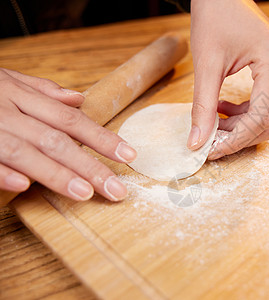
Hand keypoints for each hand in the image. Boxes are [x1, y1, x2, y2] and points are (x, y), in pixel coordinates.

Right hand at [0, 68, 135, 200]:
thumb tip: (79, 99)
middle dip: (90, 166)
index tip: (129, 156)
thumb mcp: (7, 79)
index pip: (72, 120)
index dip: (103, 138)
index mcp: (20, 95)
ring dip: (56, 173)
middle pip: (57, 140)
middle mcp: (7, 110)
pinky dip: (2, 172)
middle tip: (116, 189)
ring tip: (85, 193)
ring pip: (27, 151)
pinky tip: (24, 187)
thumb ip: (42, 91)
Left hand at [188, 0, 268, 158]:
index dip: (236, 139)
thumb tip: (198, 143)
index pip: (263, 117)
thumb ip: (203, 106)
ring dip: (242, 126)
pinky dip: (247, 113)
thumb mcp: (206, 64)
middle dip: (241, 136)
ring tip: (214, 122)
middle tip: (212, 142)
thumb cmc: (215, 18)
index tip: (211, 151)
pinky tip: (223, 108)